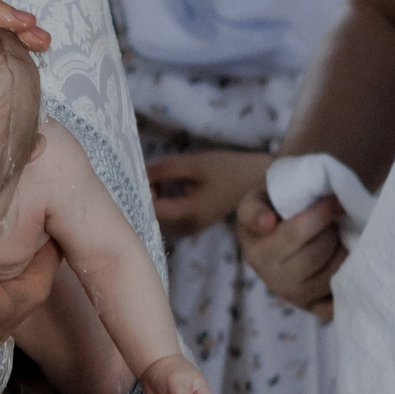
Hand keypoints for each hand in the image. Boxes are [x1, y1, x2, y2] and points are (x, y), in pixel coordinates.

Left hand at [147, 150, 272, 239]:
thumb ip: (163, 170)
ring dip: (151, 200)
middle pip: (151, 218)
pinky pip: (169, 218)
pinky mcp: (194, 223)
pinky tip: (164, 185)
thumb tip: (135, 173)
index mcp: (189, 215)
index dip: (139, 193)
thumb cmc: (229, 169)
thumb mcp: (194, 164)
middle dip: (143, 197)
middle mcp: (188, 228)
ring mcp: (192, 228)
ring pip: (158, 219)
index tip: (139, 174)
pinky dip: (161, 203)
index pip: (150, 211)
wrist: (259, 180)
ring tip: (154, 177)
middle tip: (144, 173)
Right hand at [234, 187, 341, 319]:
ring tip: (339, 236)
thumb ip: (254, 209)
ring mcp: (294, 297)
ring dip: (343, 251)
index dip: (320, 215)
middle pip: (317, 254)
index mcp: (258, 254)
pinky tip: (347, 263)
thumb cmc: (270, 212)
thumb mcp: (254, 202)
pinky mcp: (313, 307)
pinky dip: (346, 284)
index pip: (295, 234)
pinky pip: (336, 301)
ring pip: (331, 274)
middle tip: (336, 217)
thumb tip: (267, 223)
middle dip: (332, 231)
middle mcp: (273, 280)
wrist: (275, 235)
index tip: (335, 200)